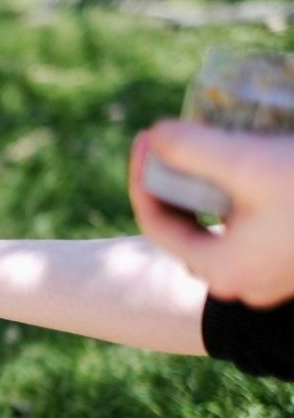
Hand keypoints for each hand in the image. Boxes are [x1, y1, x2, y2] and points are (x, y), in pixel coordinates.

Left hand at [129, 120, 293, 307]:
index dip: (144, 176)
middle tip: (174, 139)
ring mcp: (273, 274)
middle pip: (188, 225)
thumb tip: (154, 136)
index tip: (149, 135)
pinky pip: (253, 225)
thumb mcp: (249, 164)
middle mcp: (244, 282)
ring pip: (222, 225)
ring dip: (210, 185)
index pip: (157, 222)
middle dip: (176, 180)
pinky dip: (241, 194)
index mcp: (222, 270)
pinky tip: (249, 161)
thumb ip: (192, 150)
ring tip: (209, 145)